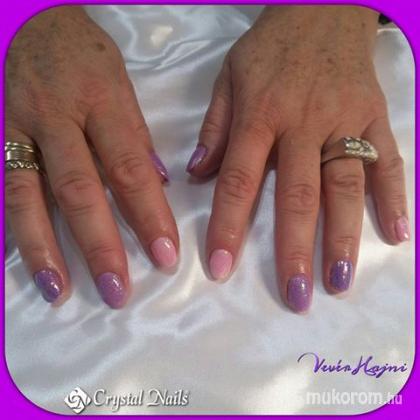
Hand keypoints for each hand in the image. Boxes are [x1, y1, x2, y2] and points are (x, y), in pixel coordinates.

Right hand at [6, 7, 178, 307]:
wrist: (30, 20)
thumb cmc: (86, 57)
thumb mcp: (122, 87)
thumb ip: (137, 138)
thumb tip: (158, 185)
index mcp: (102, 103)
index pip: (130, 168)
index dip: (149, 215)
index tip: (165, 256)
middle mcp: (58, 119)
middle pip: (81, 189)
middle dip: (100, 244)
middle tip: (118, 290)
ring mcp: (18, 129)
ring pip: (30, 196)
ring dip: (45, 248)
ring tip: (60, 292)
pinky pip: (4, 188)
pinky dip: (13, 228)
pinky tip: (27, 260)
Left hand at [187, 6, 408, 311]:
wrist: (323, 6)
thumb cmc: (271, 47)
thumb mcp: (230, 76)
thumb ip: (214, 127)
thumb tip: (196, 174)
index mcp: (260, 114)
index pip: (239, 179)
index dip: (228, 225)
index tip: (221, 268)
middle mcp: (304, 124)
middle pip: (297, 194)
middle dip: (294, 247)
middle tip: (295, 294)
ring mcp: (345, 121)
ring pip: (345, 185)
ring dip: (344, 236)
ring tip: (339, 281)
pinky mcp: (376, 117)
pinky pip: (389, 161)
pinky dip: (395, 197)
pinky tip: (398, 234)